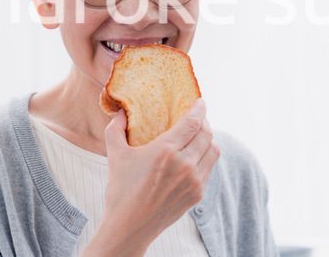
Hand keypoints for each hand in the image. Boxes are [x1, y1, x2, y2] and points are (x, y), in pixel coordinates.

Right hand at [96, 98, 219, 250]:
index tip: (200, 102)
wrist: (129, 227)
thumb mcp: (115, 155)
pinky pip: (209, 168)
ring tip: (199, 135)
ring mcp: (194, 181)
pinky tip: (195, 156)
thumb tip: (122, 111)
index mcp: (165, 151)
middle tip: (198, 117)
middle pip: (206, 134)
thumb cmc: (121, 191)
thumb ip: (116, 129)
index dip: (199, 109)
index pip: (192, 123)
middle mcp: (184, 164)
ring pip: (213, 151)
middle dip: (205, 122)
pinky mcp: (197, 194)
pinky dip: (205, 157)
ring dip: (208, 139)